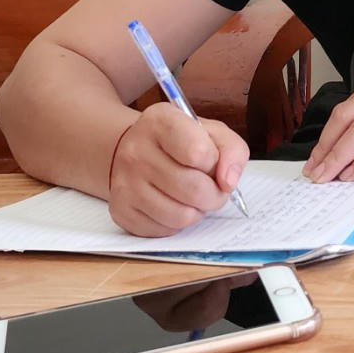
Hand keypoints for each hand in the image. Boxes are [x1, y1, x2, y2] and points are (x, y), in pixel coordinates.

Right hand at [107, 104, 248, 237]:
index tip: (212, 162)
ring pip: (181, 216)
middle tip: (213, 189)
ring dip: (198, 211)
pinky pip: (166, 230)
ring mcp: (125, 183)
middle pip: (194, 189)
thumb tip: (228, 182)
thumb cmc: (179, 142)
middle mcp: (136, 151)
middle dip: (215, 195)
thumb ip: (231, 150)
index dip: (215, 163)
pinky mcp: (122, 211)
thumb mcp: (211, 132)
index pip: (198, 152)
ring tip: (194, 197)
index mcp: (160, 121)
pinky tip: (174, 204)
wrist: (133, 151)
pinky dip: (178, 222)